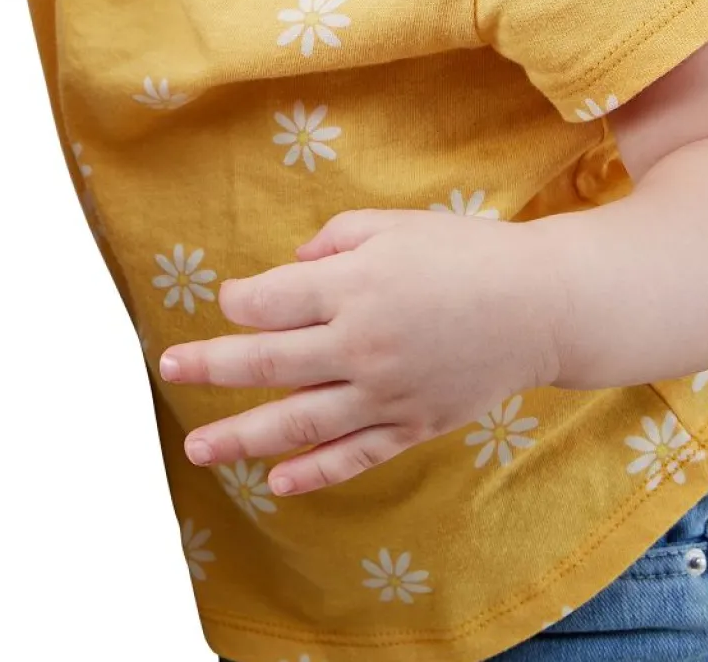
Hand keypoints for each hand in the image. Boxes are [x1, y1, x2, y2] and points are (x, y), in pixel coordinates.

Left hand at [156, 207, 564, 497]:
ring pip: (299, 422)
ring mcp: (386, 393)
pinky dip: (314, 474)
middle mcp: (362, 345)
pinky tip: (276, 484)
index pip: (268, 303)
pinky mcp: (413, 425)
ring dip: (242, 437)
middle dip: (210, 366)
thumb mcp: (388, 224)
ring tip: (197, 448)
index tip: (229, 300)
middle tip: (167, 369)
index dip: (238, 301)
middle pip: (268, 363)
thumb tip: (285, 273)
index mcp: (353, 286)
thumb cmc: (460, 252)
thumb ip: (329, 243)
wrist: (540, 305)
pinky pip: (354, 456)